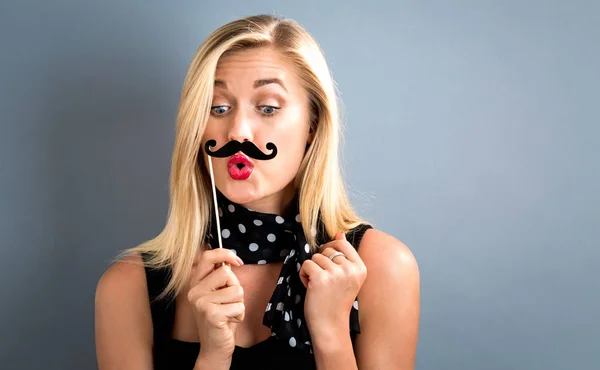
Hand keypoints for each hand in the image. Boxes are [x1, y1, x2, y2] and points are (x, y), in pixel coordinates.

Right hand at [187, 248, 244, 365]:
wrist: (215, 346)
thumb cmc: (221, 317)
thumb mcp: (219, 293)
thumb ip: (221, 277)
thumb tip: (231, 261)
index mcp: (196, 283)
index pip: (207, 257)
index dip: (225, 254)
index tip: (237, 261)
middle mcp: (195, 291)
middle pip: (226, 273)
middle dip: (235, 287)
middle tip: (228, 301)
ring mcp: (201, 302)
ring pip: (236, 289)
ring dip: (239, 303)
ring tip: (228, 312)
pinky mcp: (211, 313)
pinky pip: (238, 305)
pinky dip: (239, 314)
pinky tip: (229, 321)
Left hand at [299, 232, 366, 341]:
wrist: (331, 326)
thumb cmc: (336, 302)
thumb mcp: (348, 278)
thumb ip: (345, 256)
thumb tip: (339, 233)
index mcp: (360, 268)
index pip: (342, 244)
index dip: (331, 250)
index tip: (328, 264)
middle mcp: (350, 269)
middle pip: (327, 249)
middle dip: (321, 262)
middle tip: (324, 280)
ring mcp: (336, 273)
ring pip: (315, 257)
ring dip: (312, 269)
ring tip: (317, 285)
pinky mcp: (320, 278)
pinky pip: (306, 264)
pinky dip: (303, 275)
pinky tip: (310, 287)